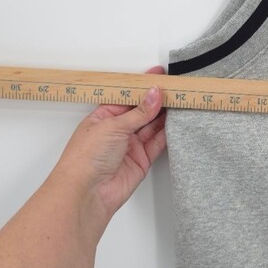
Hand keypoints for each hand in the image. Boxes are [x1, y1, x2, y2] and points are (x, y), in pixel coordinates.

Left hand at [52, 65, 166, 217]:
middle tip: (175, 88)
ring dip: (165, 115)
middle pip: (141, 110)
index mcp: (104, 116)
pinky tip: (176, 122)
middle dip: (157, 99)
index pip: (128, 97)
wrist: (87, 192)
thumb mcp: (113, 125)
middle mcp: (117, 130)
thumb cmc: (86, 158)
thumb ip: (139, 111)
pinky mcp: (141, 160)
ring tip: (180, 101)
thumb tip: (154, 94)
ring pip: (152, 125)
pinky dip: (168, 133)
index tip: (160, 75)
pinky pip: (158, 143)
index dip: (143, 86)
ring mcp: (130, 145)